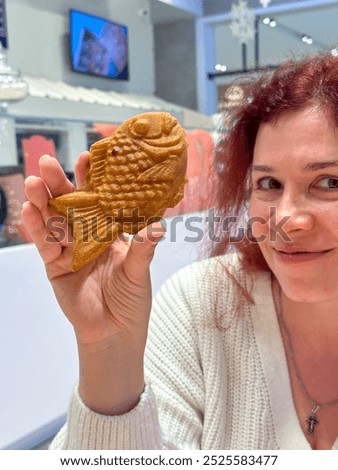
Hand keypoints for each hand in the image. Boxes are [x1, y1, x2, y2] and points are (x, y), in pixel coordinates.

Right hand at [22, 153, 164, 413]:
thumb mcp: (139, 270)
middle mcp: (87, 235)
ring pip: (53, 221)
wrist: (115, 332)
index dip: (93, 180)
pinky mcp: (55, 266)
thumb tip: (157, 223)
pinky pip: (45, 245)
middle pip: (70, 205)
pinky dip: (36, 229)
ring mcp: (69, 249)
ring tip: (34, 182)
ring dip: (42, 202)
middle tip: (47, 162)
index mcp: (109, 231)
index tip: (88, 158)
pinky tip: (29, 211)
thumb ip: (142, 247)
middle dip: (59, 184)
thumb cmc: (131, 300)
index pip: (99, 200)